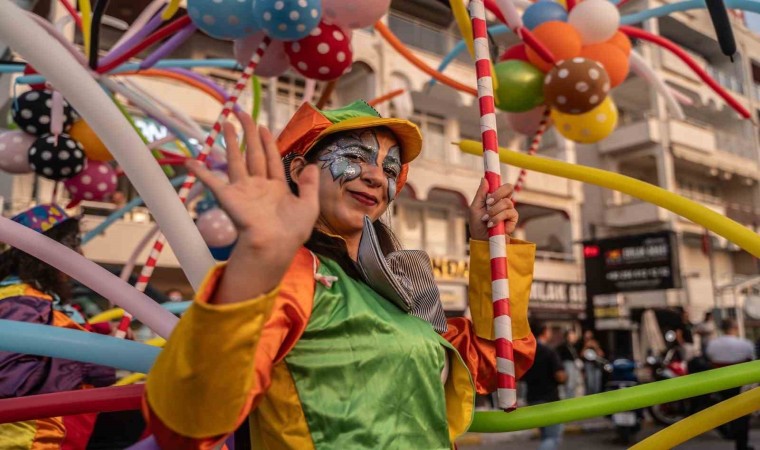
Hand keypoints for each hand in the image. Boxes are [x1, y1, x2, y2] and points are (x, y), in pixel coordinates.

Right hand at [187, 112, 319, 302]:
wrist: (274, 245)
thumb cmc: (292, 230)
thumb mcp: (309, 205)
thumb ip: (309, 185)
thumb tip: (311, 165)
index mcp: (276, 187)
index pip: (272, 158)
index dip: (268, 142)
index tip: (263, 126)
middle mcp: (258, 186)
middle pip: (253, 153)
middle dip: (249, 133)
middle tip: (243, 113)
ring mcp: (243, 190)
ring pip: (236, 159)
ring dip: (231, 142)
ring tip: (226, 123)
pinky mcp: (229, 197)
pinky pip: (213, 181)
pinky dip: (201, 172)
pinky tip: (190, 161)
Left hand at [468, 179, 517, 241]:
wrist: (481, 239)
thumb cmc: (477, 224)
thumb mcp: (475, 208)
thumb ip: (480, 194)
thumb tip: (484, 178)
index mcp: (495, 197)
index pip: (502, 185)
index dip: (497, 186)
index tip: (488, 195)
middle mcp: (504, 202)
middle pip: (509, 188)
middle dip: (497, 195)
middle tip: (488, 203)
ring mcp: (509, 210)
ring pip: (507, 202)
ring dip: (494, 211)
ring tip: (487, 220)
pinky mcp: (513, 220)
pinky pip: (509, 213)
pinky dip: (498, 219)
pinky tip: (492, 225)